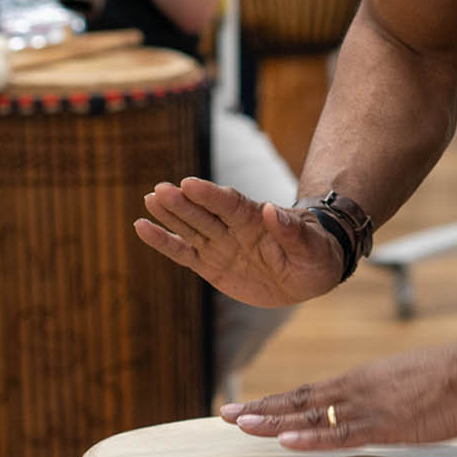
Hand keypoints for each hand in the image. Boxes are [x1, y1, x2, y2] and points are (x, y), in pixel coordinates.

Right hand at [135, 177, 343, 306]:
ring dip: (169, 215)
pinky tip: (141, 227)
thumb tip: (272, 209)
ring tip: (149, 199)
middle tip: (159, 190)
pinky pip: (183, 253)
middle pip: (204, 213)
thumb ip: (291, 230)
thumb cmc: (315, 253)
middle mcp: (233, 228)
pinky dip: (163, 241)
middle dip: (183, 203)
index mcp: (257, 219)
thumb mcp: (312, 246)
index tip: (189, 184)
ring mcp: (219, 245)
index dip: (210, 195)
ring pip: (189, 229)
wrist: (307, 272)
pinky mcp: (210, 265)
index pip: (230, 204)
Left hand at [221, 324, 456, 449]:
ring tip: (241, 424)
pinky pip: (341, 433)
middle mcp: (353, 390)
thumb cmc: (445, 380)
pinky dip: (312, 437)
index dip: (273, 404)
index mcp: (357, 383)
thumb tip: (360, 415)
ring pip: (311, 415)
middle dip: (260, 410)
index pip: (305, 395)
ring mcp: (367, 407)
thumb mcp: (401, 388)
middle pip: (298, 402)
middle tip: (224, 416)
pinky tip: (287, 440)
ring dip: (274, 421)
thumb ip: (377, 400)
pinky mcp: (385, 424)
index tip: (243, 410)